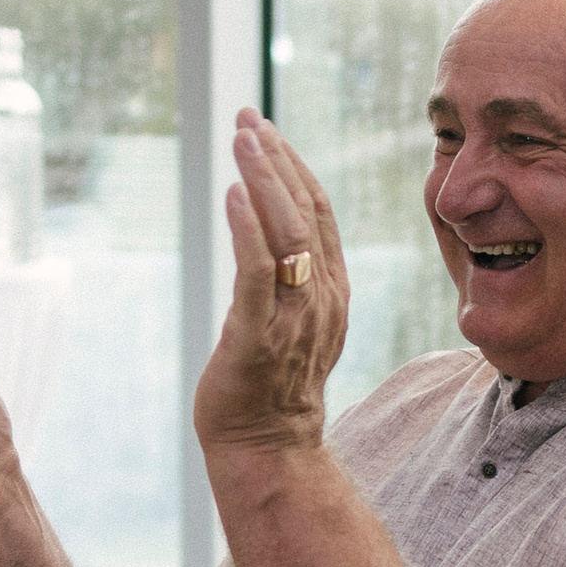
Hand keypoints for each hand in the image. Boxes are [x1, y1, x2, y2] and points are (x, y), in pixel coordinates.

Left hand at [195, 111, 351, 456]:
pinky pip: (258, 273)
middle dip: (276, 159)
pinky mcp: (259, 337)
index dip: (294, 165)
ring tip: (242, 139)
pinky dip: (248, 229)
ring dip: (263, 180)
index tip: (266, 130)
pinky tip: (234, 194)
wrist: (267, 448)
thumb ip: (290, 280)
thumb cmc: (269, 387)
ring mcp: (294, 318)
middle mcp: (322, 298)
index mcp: (332, 290)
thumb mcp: (291, 322)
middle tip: (248, 119)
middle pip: (306, 211)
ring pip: (287, 232)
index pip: (319, 212)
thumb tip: (264, 231)